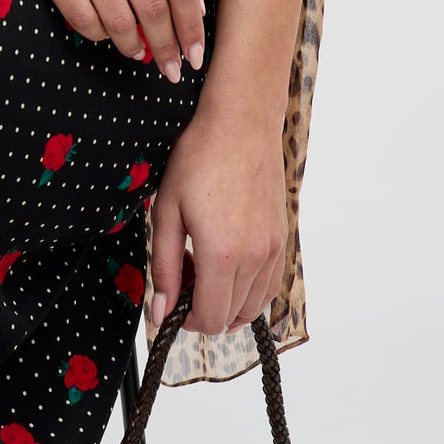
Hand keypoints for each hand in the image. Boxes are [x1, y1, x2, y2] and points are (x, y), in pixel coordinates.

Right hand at [0, 0, 204, 83]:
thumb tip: (192, 9)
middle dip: (166, 47)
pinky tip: (104, 34)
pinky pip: (83, 18)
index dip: (192, 26)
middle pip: (153, 8)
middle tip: (170, 69)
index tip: (195, 54)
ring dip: (131, 46)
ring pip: (119, 19)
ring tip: (136, 52)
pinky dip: (98, 34)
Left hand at [147, 107, 287, 334]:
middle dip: (203, 307)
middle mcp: (254, 258)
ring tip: (205, 262)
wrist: (241, 124)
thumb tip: (159, 313)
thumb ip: (164, 267)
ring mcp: (274, 250)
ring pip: (253, 305)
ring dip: (227, 299)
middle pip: (231, 317)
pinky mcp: (283, 239)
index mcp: (222, 254)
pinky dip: (249, 289)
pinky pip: (270, 285)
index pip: (209, 319)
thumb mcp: (167, 211)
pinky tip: (229, 262)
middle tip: (184, 270)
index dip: (186, 319)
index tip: (172, 296)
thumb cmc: (199, 159)